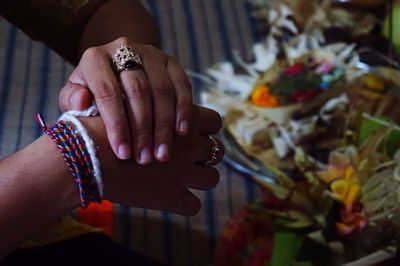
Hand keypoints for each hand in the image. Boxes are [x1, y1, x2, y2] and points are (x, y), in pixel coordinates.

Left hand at [59, 37, 192, 164]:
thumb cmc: (93, 91)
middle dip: (143, 128)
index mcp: (95, 58)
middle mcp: (124, 49)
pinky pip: (182, 85)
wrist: (116, 69)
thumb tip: (82, 101)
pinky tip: (182, 132)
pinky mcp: (171, 61)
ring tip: (163, 154)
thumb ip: (72, 99)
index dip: (116, 124)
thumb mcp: (76, 95)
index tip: (122, 153)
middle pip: (138, 91)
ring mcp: (151, 54)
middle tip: (145, 158)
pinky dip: (184, 110)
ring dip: (164, 125)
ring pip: (162, 90)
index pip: (107, 92)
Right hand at [81, 105, 222, 215]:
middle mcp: (190, 147)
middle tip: (185, 156)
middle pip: (216, 151)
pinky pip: (193, 206)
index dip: (207, 128)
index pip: (215, 121)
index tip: (192, 132)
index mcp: (184, 119)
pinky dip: (186, 204)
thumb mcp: (133, 104)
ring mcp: (182, 174)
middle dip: (204, 154)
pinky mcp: (169, 198)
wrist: (86, 154)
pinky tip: (171, 198)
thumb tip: (155, 108)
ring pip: (212, 178)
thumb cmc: (103, 124)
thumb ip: (153, 108)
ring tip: (181, 177)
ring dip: (200, 178)